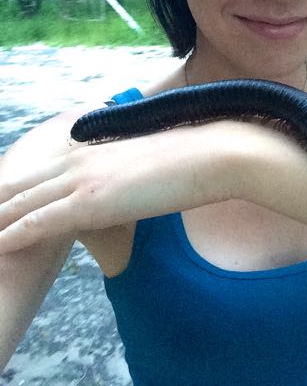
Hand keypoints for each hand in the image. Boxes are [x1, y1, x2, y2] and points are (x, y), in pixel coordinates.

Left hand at [0, 125, 227, 253]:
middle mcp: (76, 161)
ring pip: (21, 203)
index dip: (11, 188)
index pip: (36, 171)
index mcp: (87, 150)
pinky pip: (39, 221)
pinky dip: (13, 235)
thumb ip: (118, 174)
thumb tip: (118, 189)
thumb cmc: (185, 159)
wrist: (207, 154)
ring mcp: (81, 180)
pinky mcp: (90, 201)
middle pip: (18, 184)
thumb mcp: (142, 164)